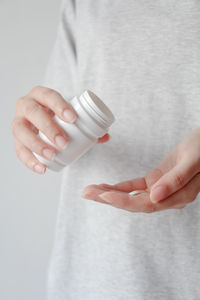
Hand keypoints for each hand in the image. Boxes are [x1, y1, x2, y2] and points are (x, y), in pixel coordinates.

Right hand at [12, 86, 109, 173]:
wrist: (41, 122)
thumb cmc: (57, 118)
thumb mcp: (70, 116)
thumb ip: (89, 125)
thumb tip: (106, 136)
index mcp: (40, 95)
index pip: (48, 96)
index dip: (59, 106)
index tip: (73, 119)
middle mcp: (26, 105)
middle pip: (33, 113)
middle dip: (48, 128)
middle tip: (64, 142)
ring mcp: (18, 122)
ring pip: (21, 131)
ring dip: (37, 145)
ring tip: (52, 155)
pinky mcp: (16, 139)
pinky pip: (18, 150)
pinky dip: (29, 160)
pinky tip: (41, 168)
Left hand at [82, 128, 199, 212]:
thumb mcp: (193, 161)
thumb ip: (175, 180)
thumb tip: (154, 196)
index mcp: (178, 196)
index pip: (146, 204)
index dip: (123, 200)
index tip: (104, 194)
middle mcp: (167, 197)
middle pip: (134, 202)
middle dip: (109, 198)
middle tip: (87, 193)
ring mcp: (160, 189)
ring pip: (132, 195)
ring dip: (111, 193)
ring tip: (91, 190)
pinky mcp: (156, 179)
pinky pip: (135, 186)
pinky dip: (120, 186)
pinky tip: (106, 186)